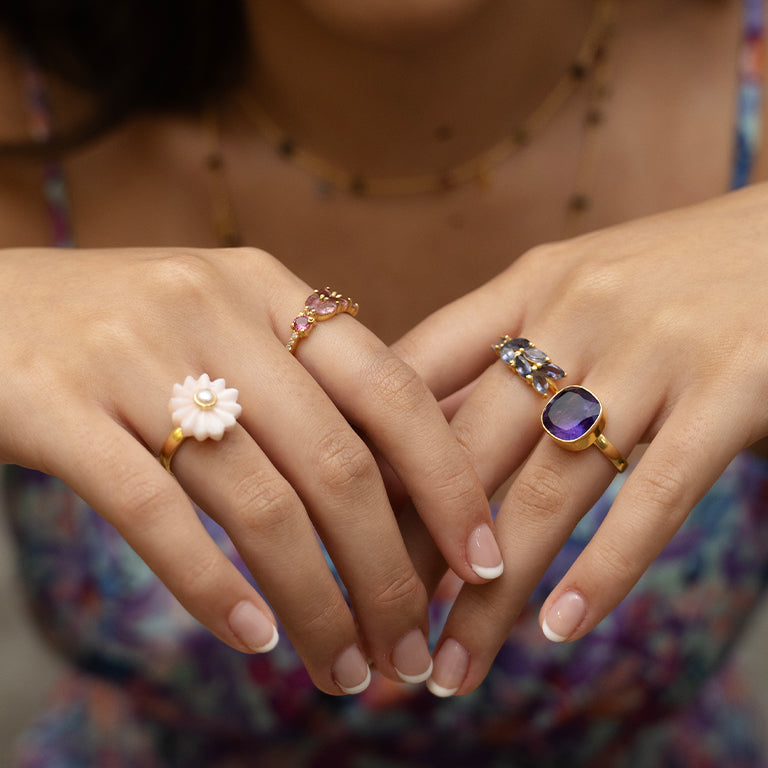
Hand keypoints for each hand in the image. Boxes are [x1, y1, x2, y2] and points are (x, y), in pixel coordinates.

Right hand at [0, 246, 501, 693]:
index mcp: (268, 288)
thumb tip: (394, 484)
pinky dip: (212, 589)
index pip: (391, 390)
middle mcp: (213, 309)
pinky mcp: (58, 405)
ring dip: (316, 602)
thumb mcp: (222, 323)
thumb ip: (300, 380)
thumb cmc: (120, 327)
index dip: (448, 482)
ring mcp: (134, 354)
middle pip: (338, 462)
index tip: (482, 563)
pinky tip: (253, 639)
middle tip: (410, 648)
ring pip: (259, 503)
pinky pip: (156, 515)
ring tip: (343, 670)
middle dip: (389, 571)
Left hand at [393, 184, 767, 693]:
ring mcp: (654, 350)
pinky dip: (606, 569)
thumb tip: (422, 426)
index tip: (336, 529)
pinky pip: (655, 495)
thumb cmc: (674, 274)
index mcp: (529, 284)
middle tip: (379, 630)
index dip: (369, 455)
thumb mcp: (577, 289)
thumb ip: (506, 350)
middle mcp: (578, 313)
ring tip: (456, 665)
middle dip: (415, 550)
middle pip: (467, 448)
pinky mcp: (734, 386)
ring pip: (549, 488)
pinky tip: (562, 628)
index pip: (417, 371)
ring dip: (494, 592)